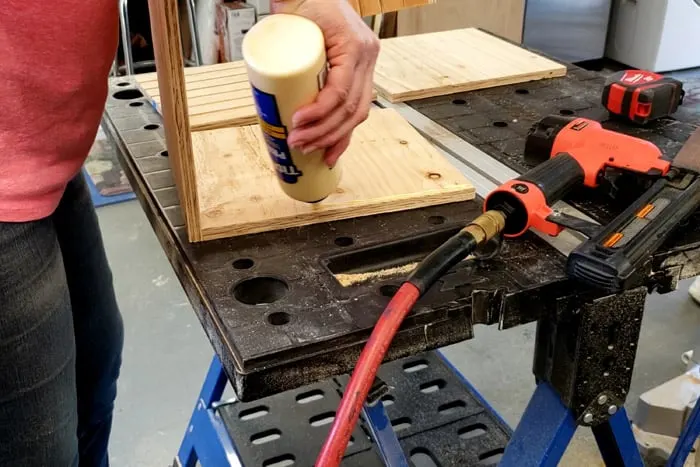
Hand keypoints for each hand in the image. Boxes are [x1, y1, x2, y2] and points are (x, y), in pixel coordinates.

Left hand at [272, 0, 379, 165]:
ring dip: (333, 138)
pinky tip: (332, 151)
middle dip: (323, 132)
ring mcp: (367, 68)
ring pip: (357, 114)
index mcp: (354, 45)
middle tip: (298, 142)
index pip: (341, 89)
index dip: (320, 112)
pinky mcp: (360, 77)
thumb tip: (260, 70)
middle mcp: (367, 58)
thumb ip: (279, 33)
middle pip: (351, 108)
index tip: (297, 121)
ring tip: (310, 150)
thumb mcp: (295, 14)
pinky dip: (344, 134)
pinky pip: (357, 110)